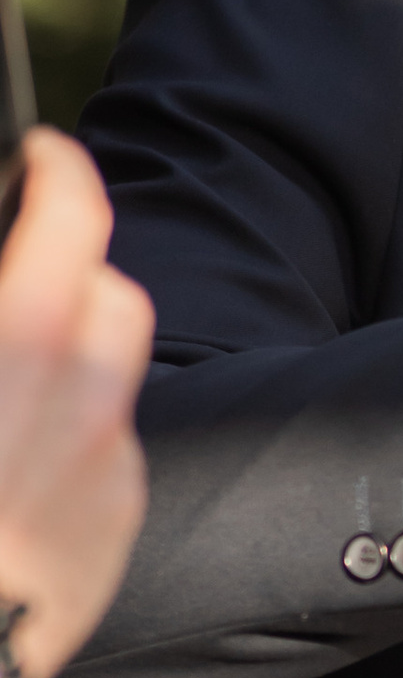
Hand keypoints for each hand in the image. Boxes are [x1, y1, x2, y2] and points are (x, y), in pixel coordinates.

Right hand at [0, 130, 152, 677]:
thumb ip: (2, 317)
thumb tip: (13, 303)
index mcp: (13, 340)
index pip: (71, 215)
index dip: (60, 169)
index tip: (45, 155)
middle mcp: (76, 392)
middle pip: (110, 291)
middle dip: (73, 274)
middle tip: (22, 281)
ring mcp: (106, 460)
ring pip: (117, 373)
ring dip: (79, 354)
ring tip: (18, 377)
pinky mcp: (115, 522)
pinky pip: (114, 449)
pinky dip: (77, 437)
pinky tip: (21, 466)